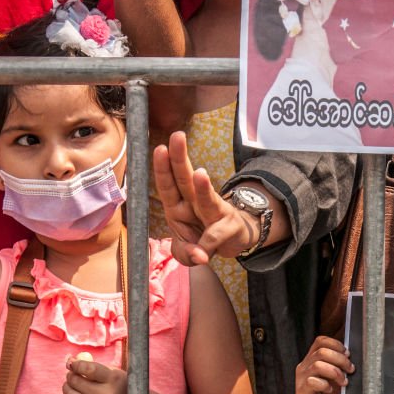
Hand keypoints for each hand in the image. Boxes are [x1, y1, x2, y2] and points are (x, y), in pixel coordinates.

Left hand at [63, 354, 128, 393]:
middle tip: (73, 373)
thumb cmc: (119, 386)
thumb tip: (69, 361)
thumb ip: (92, 366)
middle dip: (71, 375)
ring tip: (73, 384)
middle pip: (76, 381)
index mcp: (113, 380)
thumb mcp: (112, 372)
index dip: (77, 364)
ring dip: (68, 387)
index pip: (89, 369)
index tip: (73, 363)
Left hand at [152, 131, 259, 265]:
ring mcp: (213, 211)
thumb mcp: (187, 253)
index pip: (167, 184)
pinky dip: (209, 242)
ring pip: (206, 198)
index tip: (160, 148)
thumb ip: (187, 254)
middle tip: (178, 136)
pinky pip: (217, 233)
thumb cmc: (203, 241)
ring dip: (203, 187)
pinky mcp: (229, 224)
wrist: (233, 242)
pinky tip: (204, 250)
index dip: (162, 168)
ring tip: (200, 174)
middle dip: (180, 158)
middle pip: (185, 179)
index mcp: (177, 207)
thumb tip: (200, 257)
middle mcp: (194, 204)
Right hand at [295, 336, 353, 393]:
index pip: (320, 341)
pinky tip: (330, 390)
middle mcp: (304, 366)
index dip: (336, 344)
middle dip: (340, 359)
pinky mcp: (302, 391)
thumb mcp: (333, 377)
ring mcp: (301, 378)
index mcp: (311, 359)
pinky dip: (325, 385)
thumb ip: (338, 365)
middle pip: (322, 351)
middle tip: (350, 369)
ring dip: (335, 372)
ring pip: (318, 364)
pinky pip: (313, 382)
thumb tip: (350, 356)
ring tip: (343, 381)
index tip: (348, 354)